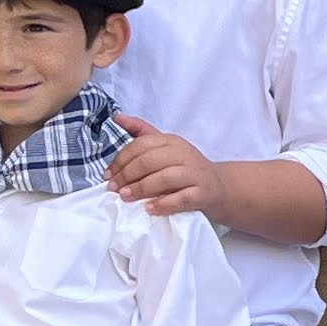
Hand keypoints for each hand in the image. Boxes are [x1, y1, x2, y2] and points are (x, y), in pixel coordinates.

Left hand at [106, 114, 230, 220]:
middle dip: (127, 175)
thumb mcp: (165, 147)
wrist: (218, 186)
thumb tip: (118, 117)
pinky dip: (163, 204)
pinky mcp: (203, 192)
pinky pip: (181, 198)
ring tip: (126, 197)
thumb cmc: (184, 168)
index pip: (141, 145)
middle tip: (114, 188)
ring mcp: (195, 173)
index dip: (120, 160)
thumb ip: (142, 133)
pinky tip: (149, 208)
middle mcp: (185, 154)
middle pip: (150, 161)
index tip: (108, 175)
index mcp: (172, 141)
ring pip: (165, 178)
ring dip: (142, 188)